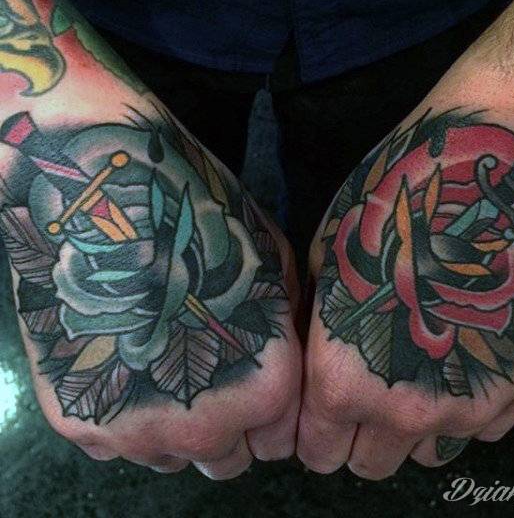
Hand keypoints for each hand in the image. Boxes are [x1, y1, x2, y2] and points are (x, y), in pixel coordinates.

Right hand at [0, 0, 300, 479]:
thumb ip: (285, 331)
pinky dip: (126, 413)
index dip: (271, 412)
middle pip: (227, 459)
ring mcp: (137, 432)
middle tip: (209, 372)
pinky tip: (123, 359)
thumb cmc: (203, 224)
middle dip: (228, 427)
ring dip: (176, 425)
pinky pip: (117, 443)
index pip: (281, 438)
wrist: (105, 203)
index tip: (254, 383)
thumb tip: (284, 357)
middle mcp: (205, 427)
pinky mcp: (79, 422)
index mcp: (265, 389)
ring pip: (172, 458)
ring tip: (163, 361)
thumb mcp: (273, 267)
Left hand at [297, 0, 513, 478]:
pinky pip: (480, 429)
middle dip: (356, 438)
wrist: (487, 182)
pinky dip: (462, 407)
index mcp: (345, 377)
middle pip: (369, 466)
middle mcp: (407, 408)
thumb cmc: (391, 208)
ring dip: (409, 429)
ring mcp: (472, 403)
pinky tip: (459, 358)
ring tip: (411, 375)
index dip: (309, 436)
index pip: (316, 449)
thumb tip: (315, 362)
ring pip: (425, 455)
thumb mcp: (326, 261)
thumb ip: (318, 328)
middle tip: (360, 398)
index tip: (316, 421)